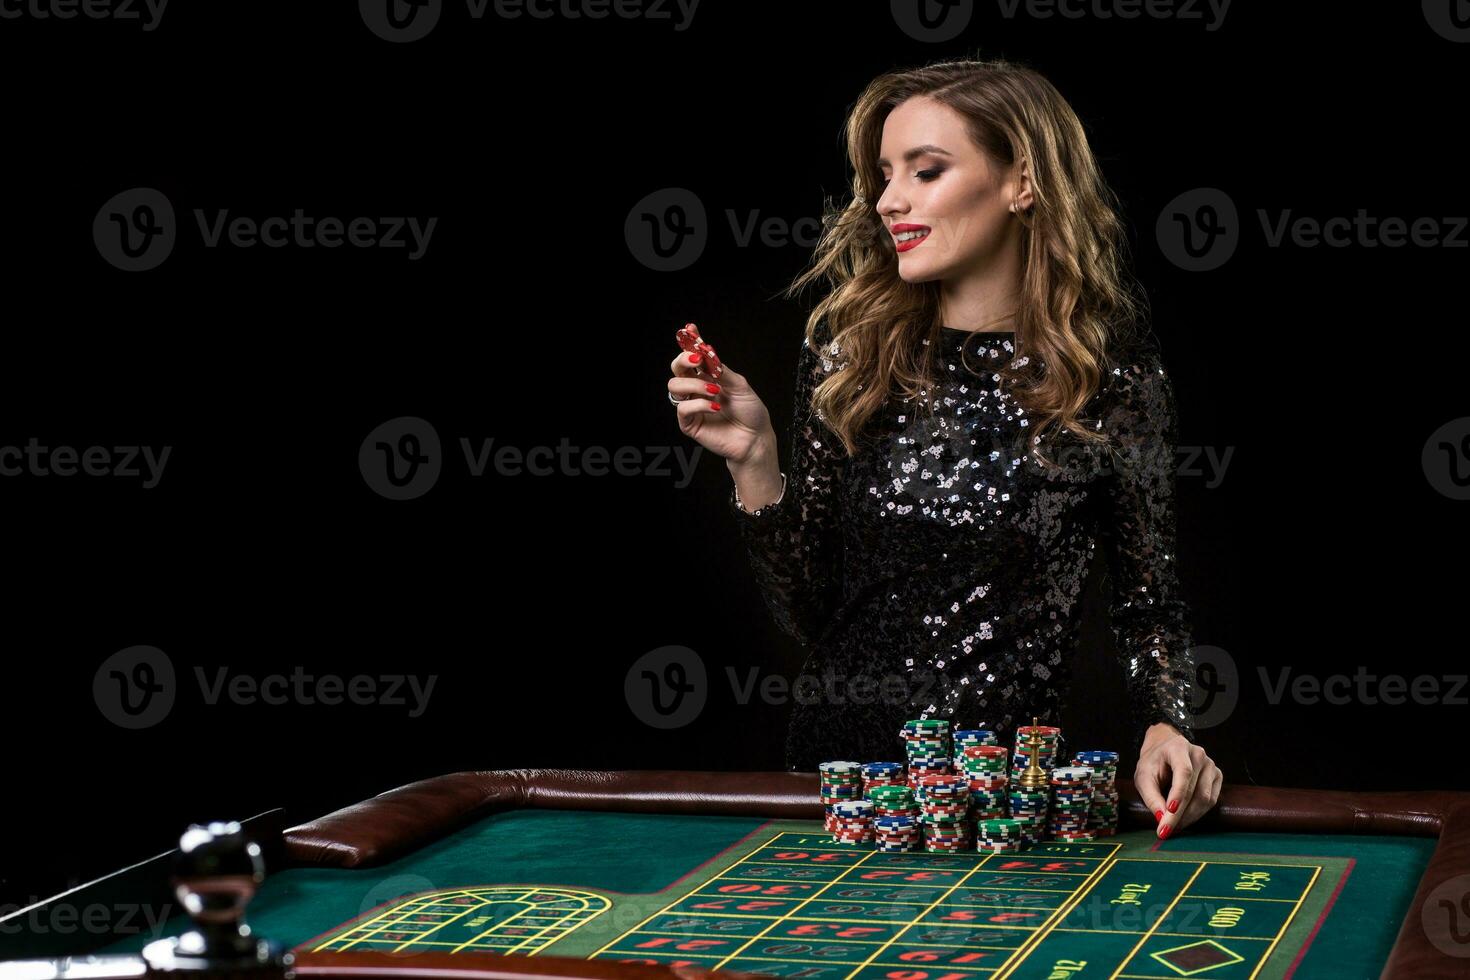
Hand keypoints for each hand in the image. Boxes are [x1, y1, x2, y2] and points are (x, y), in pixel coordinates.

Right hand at [667, 349, 773, 465]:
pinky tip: (714, 407)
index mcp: (709, 377)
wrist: (756, 438)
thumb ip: (721, 369)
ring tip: (714, 390)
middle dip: (684, 359)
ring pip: (675, 385)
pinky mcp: (689, 423)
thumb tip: (707, 351)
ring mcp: (692, 405)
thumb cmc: (750, 412)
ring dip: (694, 384)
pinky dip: (699, 404)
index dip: (689, 341)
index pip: (693, 356)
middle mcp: (697, 389)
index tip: (690, 329)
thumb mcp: (739, 384)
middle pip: (677, 368)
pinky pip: (683, 408)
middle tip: (698, 359)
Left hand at [1134, 722, 1222, 838]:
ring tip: (1172, 826)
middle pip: (1194, 790)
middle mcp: (1198, 754)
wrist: (1164, 750)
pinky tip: (1184, 818)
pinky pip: (1211, 800)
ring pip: (1205, 799)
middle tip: (1165, 831)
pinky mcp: (1217, 776)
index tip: (1169, 814)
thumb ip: (1151, 796)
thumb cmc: (1153, 764)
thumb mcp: (1143, 777)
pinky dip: (1197, 813)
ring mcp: (1211, 765)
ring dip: (1189, 817)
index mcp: (1178, 747)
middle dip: (1179, 814)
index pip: (1183, 773)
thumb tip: (1162, 818)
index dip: (1178, 795)